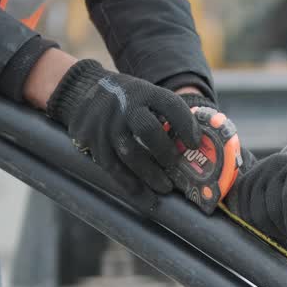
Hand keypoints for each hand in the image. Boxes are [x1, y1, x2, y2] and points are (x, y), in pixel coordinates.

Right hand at [46, 59, 199, 194]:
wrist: (86, 90)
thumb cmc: (130, 101)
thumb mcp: (149, 96)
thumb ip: (170, 115)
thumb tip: (200, 145)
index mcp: (144, 92)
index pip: (170, 105)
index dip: (186, 125)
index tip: (196, 144)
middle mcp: (123, 105)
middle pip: (147, 130)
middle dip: (165, 152)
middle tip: (176, 168)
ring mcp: (105, 122)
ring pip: (128, 152)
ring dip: (149, 174)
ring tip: (164, 188)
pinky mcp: (89, 138)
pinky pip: (110, 166)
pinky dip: (129, 184)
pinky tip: (143, 196)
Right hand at [224, 146, 286, 241]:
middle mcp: (273, 166)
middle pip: (273, 208)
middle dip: (286, 228)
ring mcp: (255, 175)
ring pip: (257, 214)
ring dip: (272, 230)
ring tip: (286, 230)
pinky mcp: (243, 184)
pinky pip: (245, 214)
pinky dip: (259, 226)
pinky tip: (273, 225)